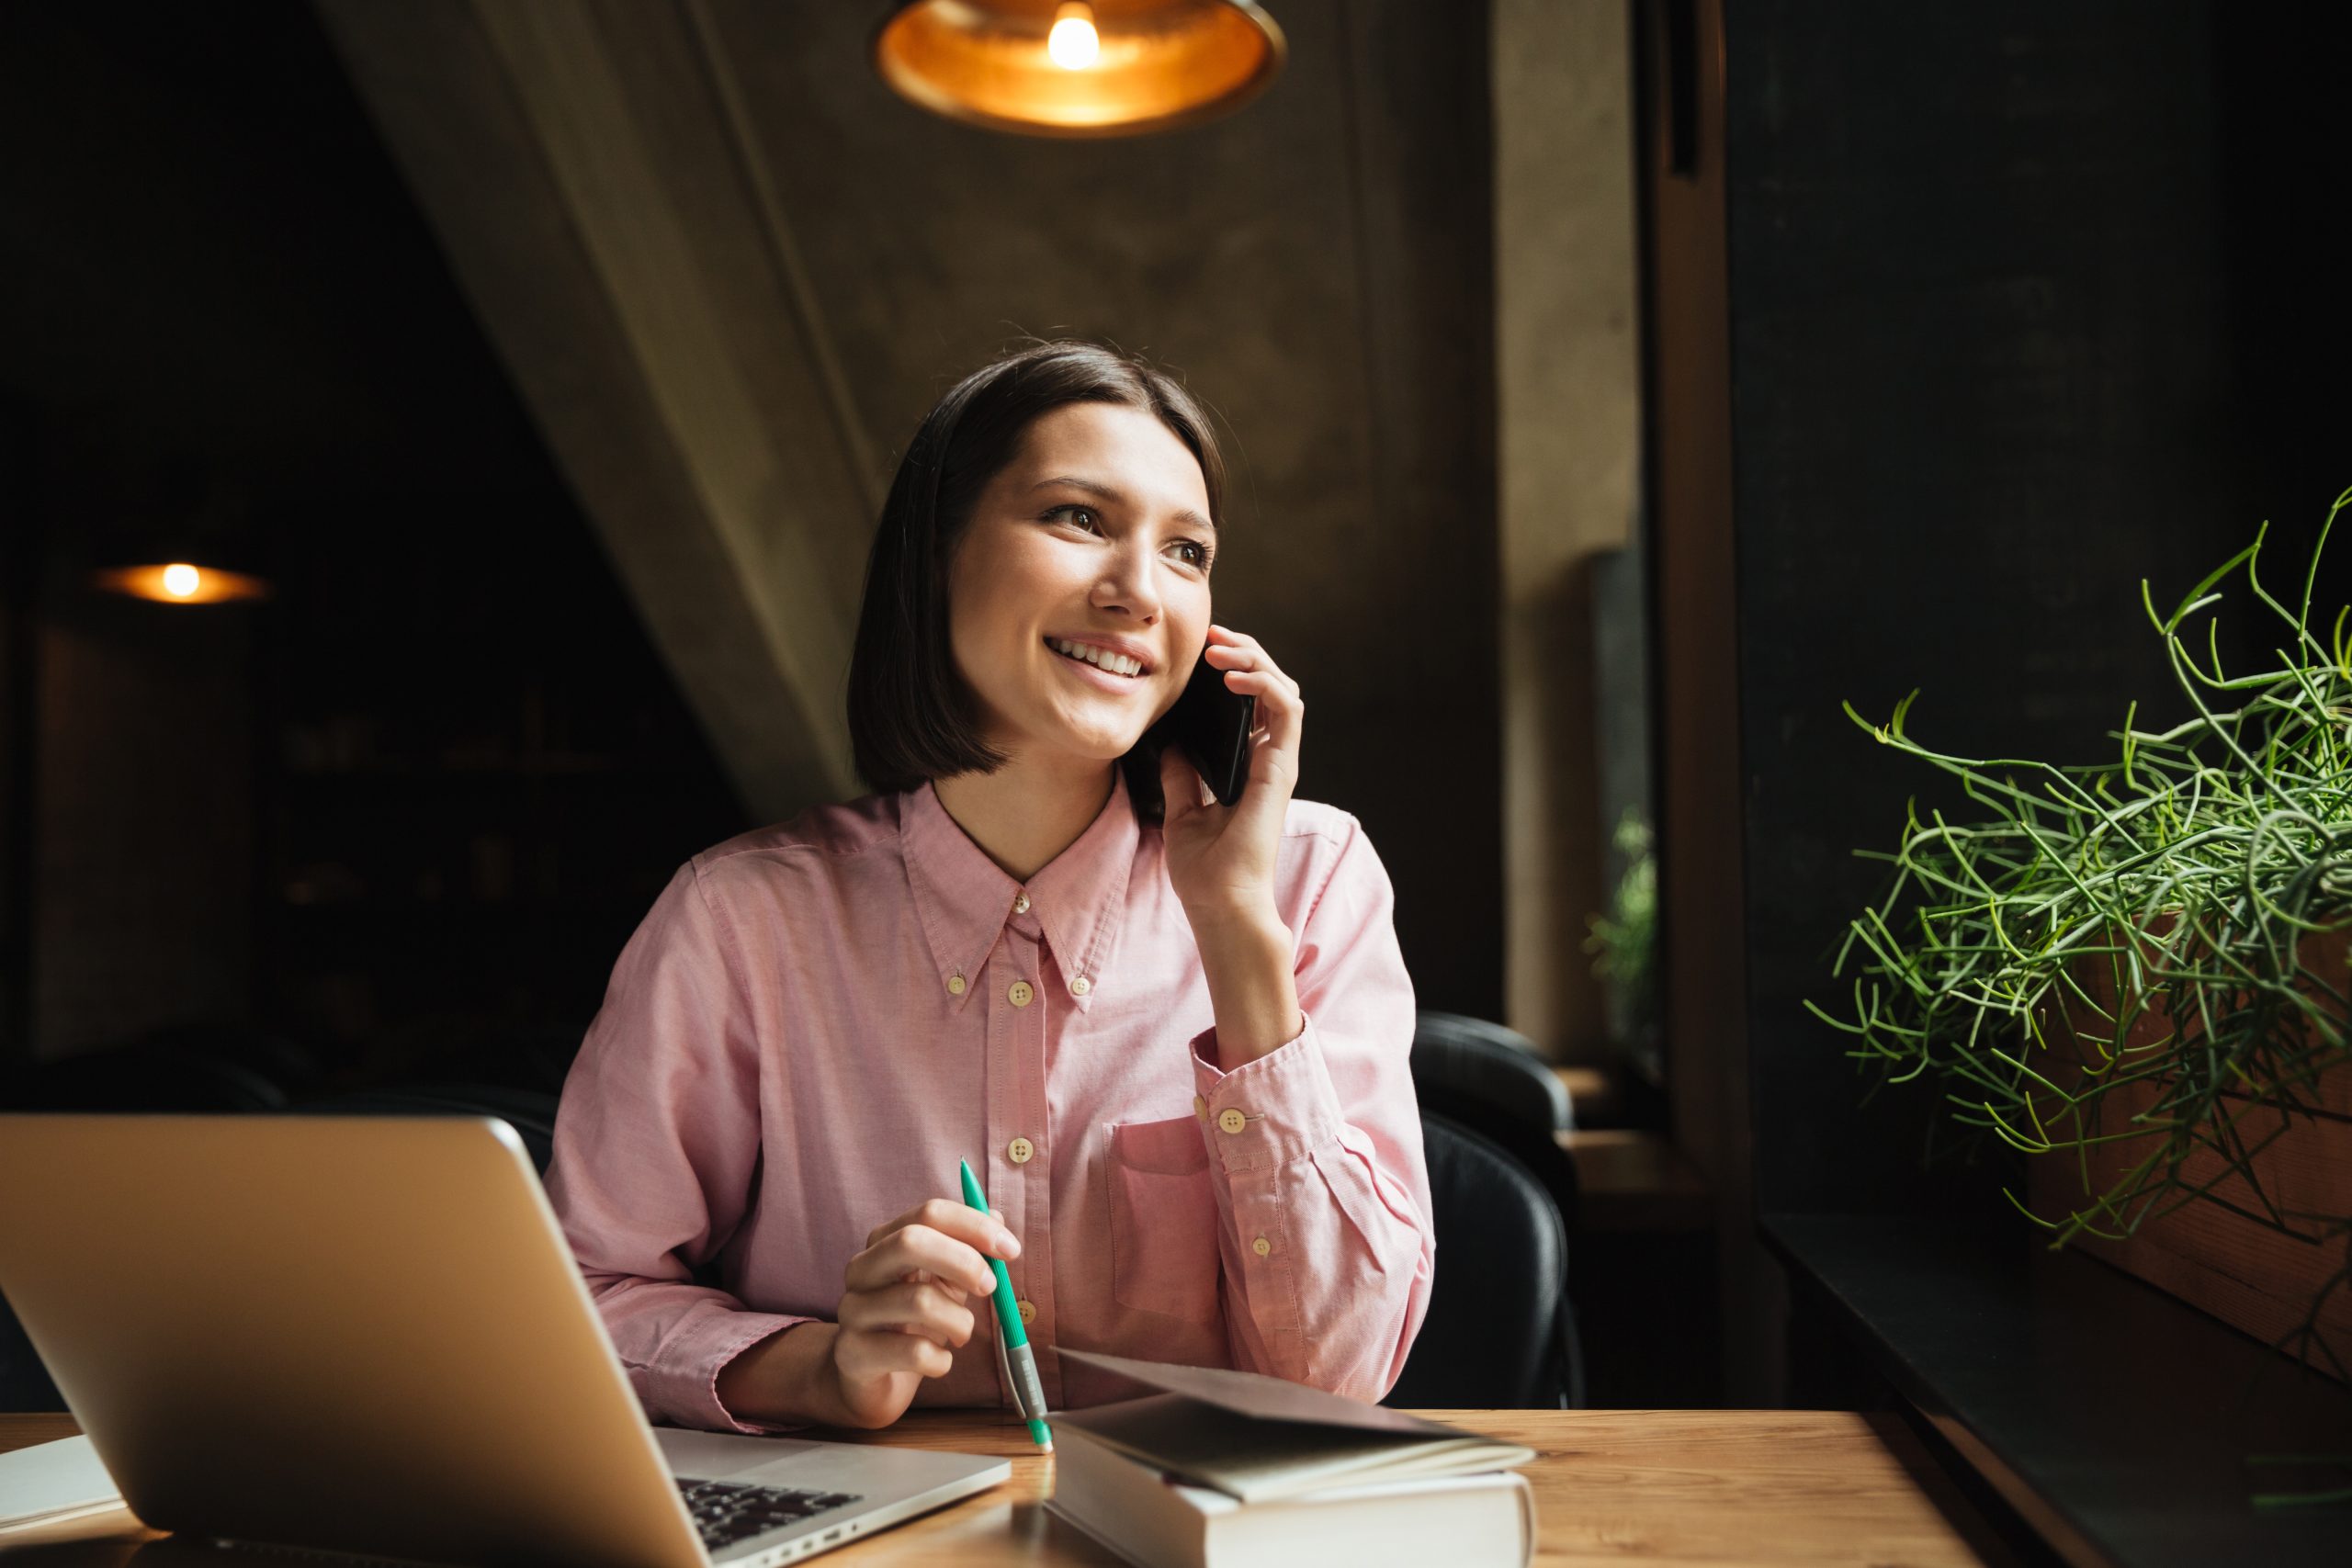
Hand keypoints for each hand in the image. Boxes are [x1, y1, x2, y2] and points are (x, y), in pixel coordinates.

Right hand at [721, 1197, 1018, 1429]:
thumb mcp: (944, 1281)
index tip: (1011, 1250)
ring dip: (959, 1322)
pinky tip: (939, 1362)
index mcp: (885, 1241)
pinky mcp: (853, 1353)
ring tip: (961, 1333)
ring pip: (919, 1301)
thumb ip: (968, 1250)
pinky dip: (942, 1361)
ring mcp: (852, 1310)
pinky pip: (914, 1352)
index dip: (975, 1226)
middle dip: (963, 1262)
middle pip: (911, 1242)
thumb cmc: (913, 1323)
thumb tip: (996, 1218)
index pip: (929, 1214)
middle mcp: (861, 1269)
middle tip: (991, 1287)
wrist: (870, 1380)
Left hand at [1159, 624, 1301, 926]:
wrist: (1220, 906)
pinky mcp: (1281, 770)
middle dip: (1244, 652)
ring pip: (1284, 689)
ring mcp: (1278, 763)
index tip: (1200, 652)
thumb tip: (1170, 743)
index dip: (1232, 668)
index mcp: (1248, 767)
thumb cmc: (1205, 872)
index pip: (1250, 702)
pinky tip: (1233, 676)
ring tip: (1220, 649)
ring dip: (1254, 659)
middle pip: (1269, 686)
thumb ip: (1181, 775)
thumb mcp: (1181, 811)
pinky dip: (1265, 684)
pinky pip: (1287, 711)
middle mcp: (1269, 760)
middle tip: (1211, 635)